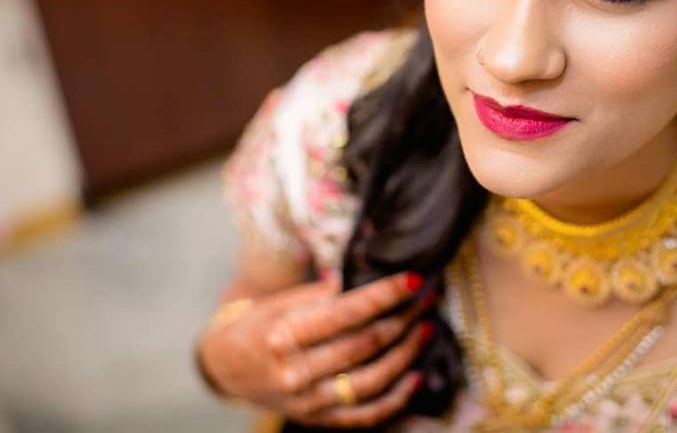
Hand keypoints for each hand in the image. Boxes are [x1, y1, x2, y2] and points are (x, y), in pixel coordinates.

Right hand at [199, 271, 435, 427]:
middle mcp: (295, 371)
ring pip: (372, 380)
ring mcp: (308, 402)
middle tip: (429, 296)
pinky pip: (366, 415)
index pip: (347, 312)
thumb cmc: (261, 324)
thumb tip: (373, 278)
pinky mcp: (318, 421)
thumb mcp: (285, 301)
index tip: (414, 278)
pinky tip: (416, 376)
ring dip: (406, 354)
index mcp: (284, 334)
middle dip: (403, 318)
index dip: (386, 294)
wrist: (228, 366)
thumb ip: (326, 295)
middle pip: (365, 344)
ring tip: (427, 328)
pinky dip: (396, 398)